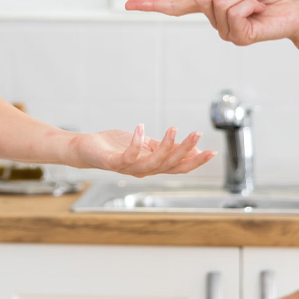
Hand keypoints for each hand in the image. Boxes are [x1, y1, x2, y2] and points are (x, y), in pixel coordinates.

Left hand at [67, 125, 213, 176]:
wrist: (86, 149)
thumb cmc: (115, 146)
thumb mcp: (144, 144)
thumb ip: (163, 147)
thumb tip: (188, 147)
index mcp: (152, 165)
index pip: (179, 166)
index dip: (195, 161)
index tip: (212, 151)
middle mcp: (143, 170)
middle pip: (170, 165)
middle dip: (185, 151)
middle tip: (197, 134)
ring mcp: (128, 168)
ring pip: (153, 163)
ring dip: (166, 147)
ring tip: (174, 129)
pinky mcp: (113, 162)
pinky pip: (128, 156)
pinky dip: (136, 143)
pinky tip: (142, 128)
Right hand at [125, 0, 298, 46]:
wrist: (298, 8)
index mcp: (211, 5)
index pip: (176, 6)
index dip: (152, 4)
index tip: (128, 3)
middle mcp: (214, 21)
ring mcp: (225, 32)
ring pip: (219, 3)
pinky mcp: (239, 38)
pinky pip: (234, 12)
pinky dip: (250, 2)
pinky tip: (260, 8)